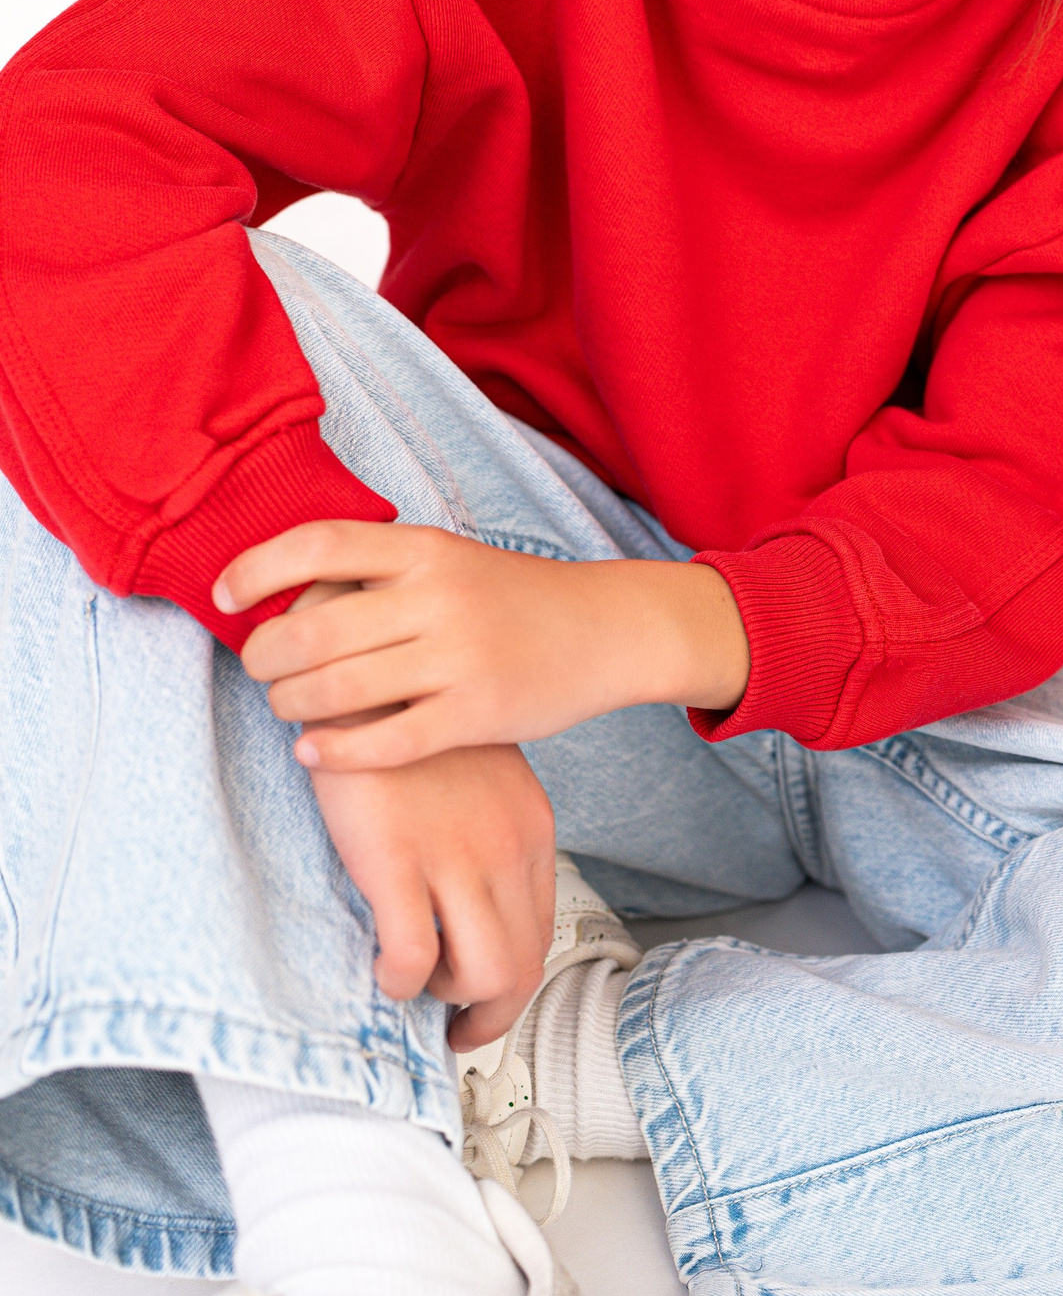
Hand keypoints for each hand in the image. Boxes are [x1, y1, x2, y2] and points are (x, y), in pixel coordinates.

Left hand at [222, 521, 749, 769]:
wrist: (605, 629)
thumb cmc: (512, 597)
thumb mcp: (450, 558)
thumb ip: (380, 569)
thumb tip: (281, 586)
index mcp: (426, 548)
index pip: (319, 544)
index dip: (257, 568)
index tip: (224, 595)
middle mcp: (439, 597)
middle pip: (313, 629)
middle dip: (265, 656)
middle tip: (258, 667)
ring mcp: (459, 658)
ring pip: (339, 690)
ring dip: (291, 705)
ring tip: (286, 707)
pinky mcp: (477, 714)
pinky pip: (385, 743)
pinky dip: (335, 751)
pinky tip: (314, 752)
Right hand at [309, 741, 555, 1050]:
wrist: (369, 669)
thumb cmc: (414, 724)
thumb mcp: (479, 777)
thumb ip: (488, 831)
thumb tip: (475, 896)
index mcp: (529, 828)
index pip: (540, 931)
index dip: (512, 981)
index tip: (481, 1000)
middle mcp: (506, 848)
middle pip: (521, 966)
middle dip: (489, 1015)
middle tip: (454, 1030)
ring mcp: (456, 856)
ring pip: (482, 975)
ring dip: (448, 1003)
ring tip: (415, 989)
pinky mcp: (397, 860)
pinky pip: (412, 958)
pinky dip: (399, 983)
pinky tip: (381, 970)